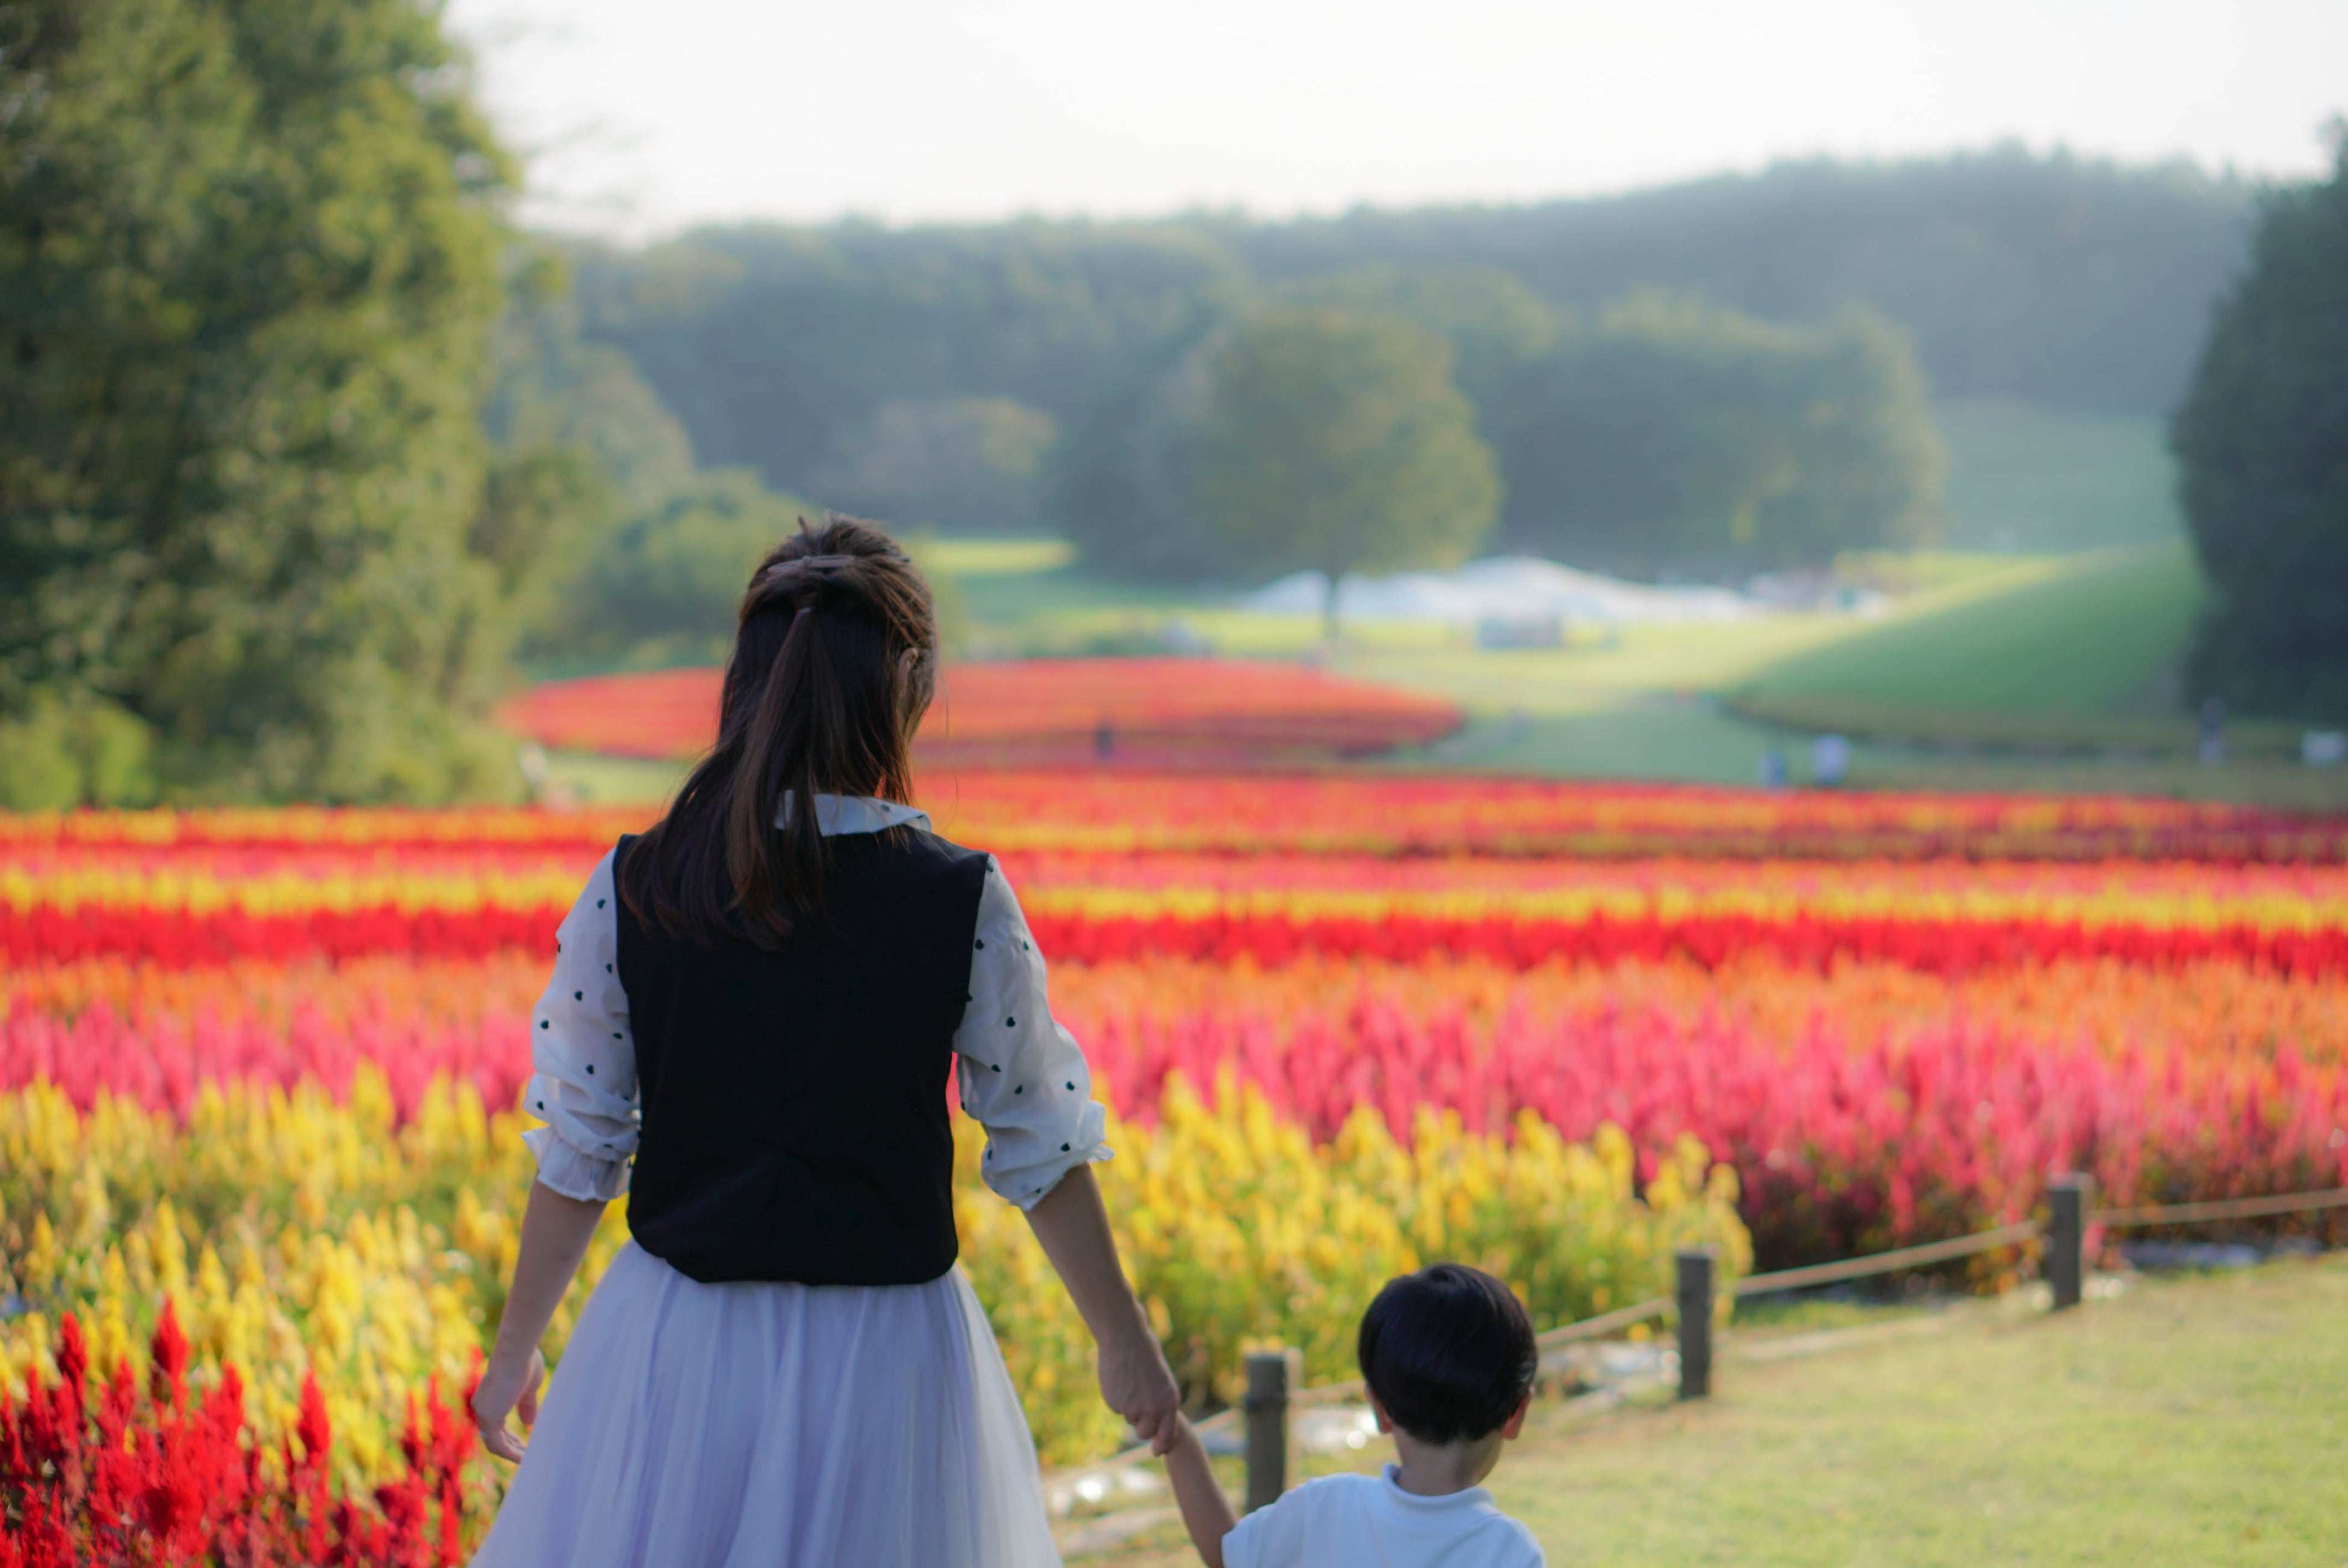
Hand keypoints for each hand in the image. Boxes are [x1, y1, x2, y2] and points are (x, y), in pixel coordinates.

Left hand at [471, 1346, 545, 1462]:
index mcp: (489, 1398)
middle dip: (510, 1446)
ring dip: (511, 1453)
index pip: (496, 1425)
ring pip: (495, 1443)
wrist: (517, 1352)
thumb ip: (527, 1406)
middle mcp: (482, 1407)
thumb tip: (529, 1424)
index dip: (509, 1436)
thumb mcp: (529, 1389)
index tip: (522, 1443)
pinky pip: (498, 1444)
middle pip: (494, 1436)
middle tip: (525, 1453)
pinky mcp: (488, 1418)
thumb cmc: (525, 1364)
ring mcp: (483, 1413)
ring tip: (528, 1459)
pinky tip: (525, 1457)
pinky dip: (511, 1453)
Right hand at [1099, 1328, 1180, 1455]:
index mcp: (1169, 1402)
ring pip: (1130, 1420)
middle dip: (1142, 1424)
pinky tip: (1119, 1380)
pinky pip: (1116, 1408)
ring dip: (1129, 1409)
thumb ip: (1161, 1403)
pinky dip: (1117, 1399)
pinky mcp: (1115, 1404)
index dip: (1162, 1444)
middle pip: (1145, 1433)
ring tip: (1130, 1384)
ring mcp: (1133, 1408)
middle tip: (1139, 1405)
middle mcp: (1153, 1409)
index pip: (1168, 1435)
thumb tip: (1156, 1424)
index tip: (1157, 1450)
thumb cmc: (1147, 1355)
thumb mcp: (1163, 1380)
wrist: (1126, 1339)